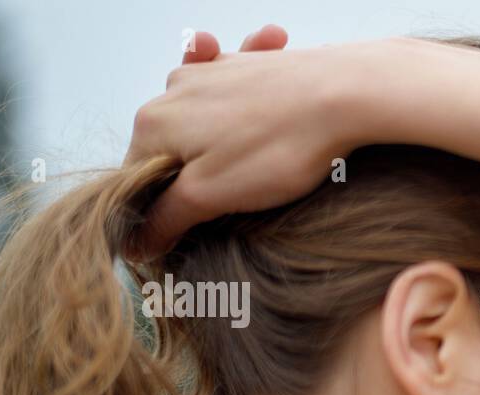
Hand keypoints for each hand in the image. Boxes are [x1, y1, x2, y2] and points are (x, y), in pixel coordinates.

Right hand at [125, 26, 362, 258]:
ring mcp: (210, 73)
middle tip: (237, 200)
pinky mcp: (247, 67)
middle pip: (169, 151)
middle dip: (195, 179)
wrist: (342, 94)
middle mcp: (173, 90)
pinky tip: (266, 123)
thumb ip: (167, 217)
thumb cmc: (276, 149)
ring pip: (202, 126)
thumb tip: (137, 243)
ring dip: (221, 149)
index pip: (137, 179)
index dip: (163, 211)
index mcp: (152, 124)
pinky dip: (243, 113)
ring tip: (259, 166)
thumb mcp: (211, 195)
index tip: (193, 231)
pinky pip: (233, 96)